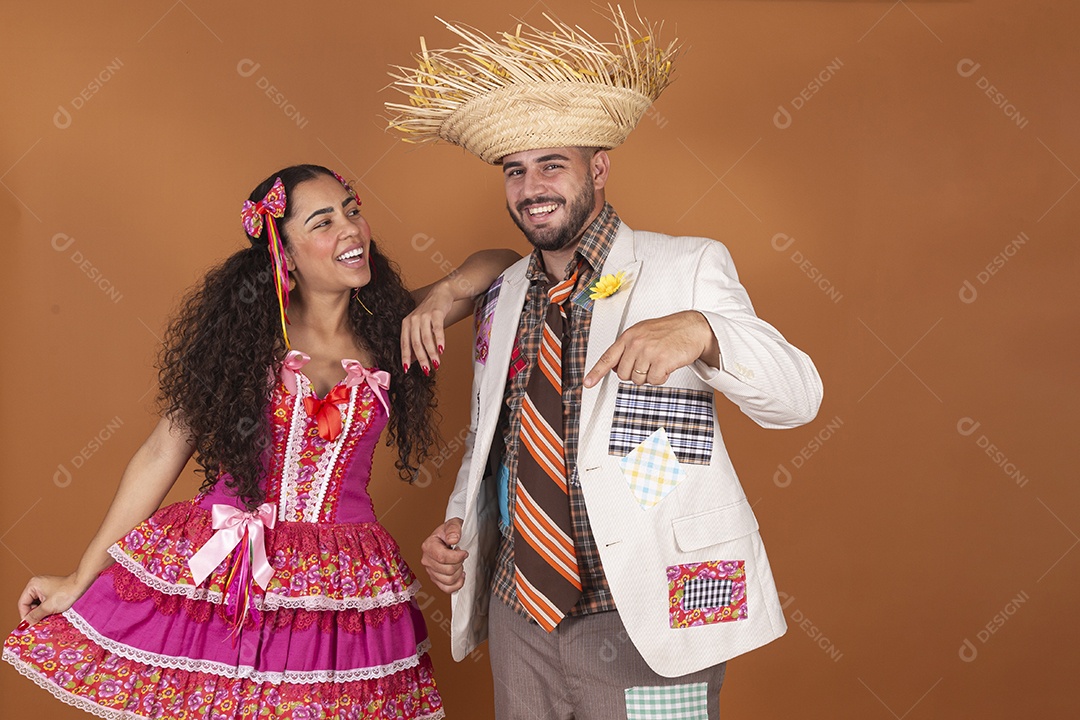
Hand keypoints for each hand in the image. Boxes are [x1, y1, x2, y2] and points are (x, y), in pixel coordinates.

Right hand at [17, 573, 88, 627]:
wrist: (83, 585)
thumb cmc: (66, 593)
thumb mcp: (48, 607)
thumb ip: (34, 616)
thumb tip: (22, 626)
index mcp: (33, 585)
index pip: (22, 604)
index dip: (25, 615)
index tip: (30, 625)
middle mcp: (37, 584)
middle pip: (29, 604)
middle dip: (35, 614)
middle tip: (40, 623)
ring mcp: (45, 587)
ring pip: (38, 604)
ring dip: (42, 612)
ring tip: (48, 617)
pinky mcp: (52, 590)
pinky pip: (45, 602)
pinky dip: (47, 608)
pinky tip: (53, 612)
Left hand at [401, 282, 453, 374]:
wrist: (440, 293)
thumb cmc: (429, 313)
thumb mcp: (419, 326)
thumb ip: (415, 341)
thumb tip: (414, 361)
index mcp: (406, 324)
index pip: (404, 343)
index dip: (405, 357)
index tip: (406, 370)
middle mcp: (413, 320)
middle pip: (415, 343)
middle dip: (421, 358)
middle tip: (426, 370)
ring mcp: (424, 316)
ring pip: (426, 338)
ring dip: (432, 353)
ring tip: (436, 364)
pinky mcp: (436, 313)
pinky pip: (437, 330)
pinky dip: (439, 341)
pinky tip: (442, 350)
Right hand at [420, 517, 467, 593]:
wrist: (449, 537)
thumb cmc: (450, 531)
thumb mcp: (453, 524)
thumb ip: (454, 529)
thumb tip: (453, 539)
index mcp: (428, 546)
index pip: (442, 557)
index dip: (457, 557)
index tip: (464, 552)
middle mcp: (427, 559)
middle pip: (447, 570)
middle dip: (459, 564)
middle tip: (461, 556)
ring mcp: (430, 571)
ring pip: (448, 580)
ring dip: (458, 573)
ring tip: (459, 564)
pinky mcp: (436, 579)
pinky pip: (446, 589)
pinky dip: (456, 584)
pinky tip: (460, 575)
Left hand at [584, 311, 718, 387]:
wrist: (692, 328)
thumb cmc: (669, 331)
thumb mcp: (643, 333)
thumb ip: (628, 347)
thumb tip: (616, 367)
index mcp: (628, 336)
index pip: (608, 357)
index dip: (596, 372)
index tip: (588, 382)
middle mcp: (636, 343)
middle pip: (623, 375)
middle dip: (635, 374)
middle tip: (647, 363)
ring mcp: (648, 352)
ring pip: (638, 380)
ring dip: (649, 376)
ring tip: (658, 362)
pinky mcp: (661, 361)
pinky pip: (654, 382)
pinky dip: (661, 378)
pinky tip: (666, 366)